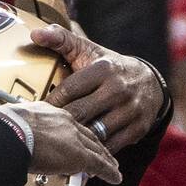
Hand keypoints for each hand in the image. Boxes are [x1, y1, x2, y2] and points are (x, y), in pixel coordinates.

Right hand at [3, 99, 121, 183]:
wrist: (10, 132)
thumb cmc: (4, 128)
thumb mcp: (13, 124)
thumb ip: (18, 131)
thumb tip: (10, 139)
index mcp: (50, 112)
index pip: (69, 124)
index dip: (76, 134)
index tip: (78, 140)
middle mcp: (66, 122)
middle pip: (87, 135)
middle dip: (96, 145)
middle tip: (103, 153)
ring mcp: (74, 138)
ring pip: (96, 149)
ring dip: (105, 158)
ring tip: (112, 166)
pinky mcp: (79, 155)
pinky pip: (99, 164)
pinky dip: (109, 172)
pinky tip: (115, 177)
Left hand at [31, 23, 166, 152]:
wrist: (149, 83)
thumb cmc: (109, 68)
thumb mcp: (88, 51)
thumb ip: (61, 40)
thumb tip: (35, 33)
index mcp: (104, 69)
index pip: (69, 90)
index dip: (51, 103)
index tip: (38, 111)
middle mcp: (119, 89)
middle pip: (80, 113)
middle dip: (60, 124)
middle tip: (43, 131)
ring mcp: (130, 110)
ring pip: (94, 133)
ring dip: (76, 140)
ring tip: (58, 144)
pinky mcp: (137, 129)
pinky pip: (109, 146)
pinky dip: (94, 151)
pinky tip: (79, 152)